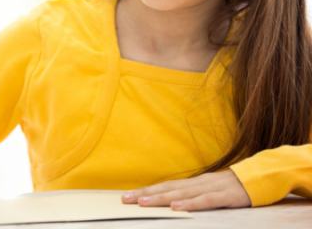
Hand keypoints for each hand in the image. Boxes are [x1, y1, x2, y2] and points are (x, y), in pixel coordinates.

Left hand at [121, 170, 250, 211]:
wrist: (259, 176)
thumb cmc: (232, 188)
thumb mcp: (210, 191)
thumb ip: (194, 196)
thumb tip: (173, 203)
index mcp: (193, 183)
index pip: (165, 186)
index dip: (146, 191)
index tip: (127, 196)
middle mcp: (197, 183)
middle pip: (168, 188)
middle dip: (145, 194)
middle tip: (125, 199)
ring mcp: (210, 188)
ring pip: (181, 194)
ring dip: (161, 198)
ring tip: (143, 203)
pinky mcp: (224, 196)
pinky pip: (205, 201)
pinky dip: (189, 204)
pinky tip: (176, 208)